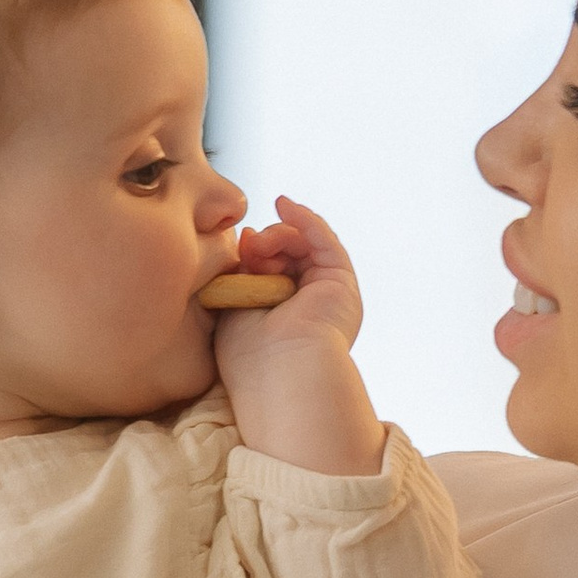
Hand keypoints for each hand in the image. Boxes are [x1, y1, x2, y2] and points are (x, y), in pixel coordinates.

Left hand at [211, 198, 383, 475]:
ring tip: (260, 242)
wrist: (279, 371)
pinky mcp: (342, 283)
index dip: (254, 253)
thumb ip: (242, 272)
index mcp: (283, 317)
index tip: (238, 248)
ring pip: (306, 245)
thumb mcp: (235, 303)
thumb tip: (248, 236)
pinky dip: (306, 220)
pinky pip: (325, 241)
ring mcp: (328, 294)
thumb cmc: (248, 354)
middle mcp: (309, 306)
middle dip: (266, 242)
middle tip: (248, 247)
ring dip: (280, 234)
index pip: (271, 270)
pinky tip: (285, 206)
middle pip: (289, 254)